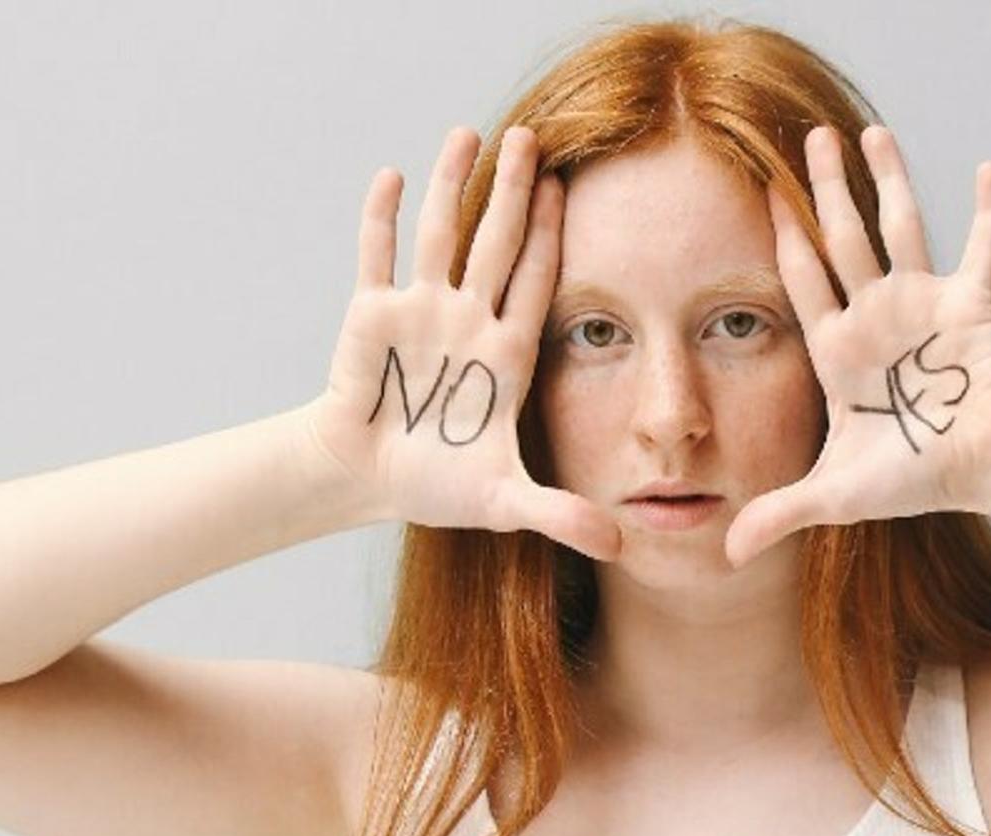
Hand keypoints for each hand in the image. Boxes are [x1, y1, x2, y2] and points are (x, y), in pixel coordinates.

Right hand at [301, 125, 621, 561]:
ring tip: (469, 133)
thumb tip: (619, 546)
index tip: (572, 188)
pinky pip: (378, 258)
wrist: (370, 480)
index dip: (554, 237)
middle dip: (514, 192)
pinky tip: (393, 175)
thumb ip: (560, 515)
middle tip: (532, 136)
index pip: (537, 281)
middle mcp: (469, 318)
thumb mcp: (507, 500)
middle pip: (497, 242)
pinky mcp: (372, 316)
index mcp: (508, 352)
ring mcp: (422, 311)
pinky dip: (383, 219)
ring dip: (453, 185)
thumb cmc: (441, 484)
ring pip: (442, 235)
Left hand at [724, 124, 990, 567]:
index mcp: (839, 348)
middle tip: (807, 135)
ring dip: (889, 180)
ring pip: (900, 227)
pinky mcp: (972, 306)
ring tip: (870, 132)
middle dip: (825, 188)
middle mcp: (876, 314)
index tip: (758, 190)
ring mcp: (924, 304)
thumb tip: (725, 557)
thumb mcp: (837, 495)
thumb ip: (781, 513)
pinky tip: (989, 168)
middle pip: (842, 237)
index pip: (801, 281)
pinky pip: (981, 248)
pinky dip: (989, 211)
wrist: (984, 472)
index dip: (781, 238)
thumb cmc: (915, 477)